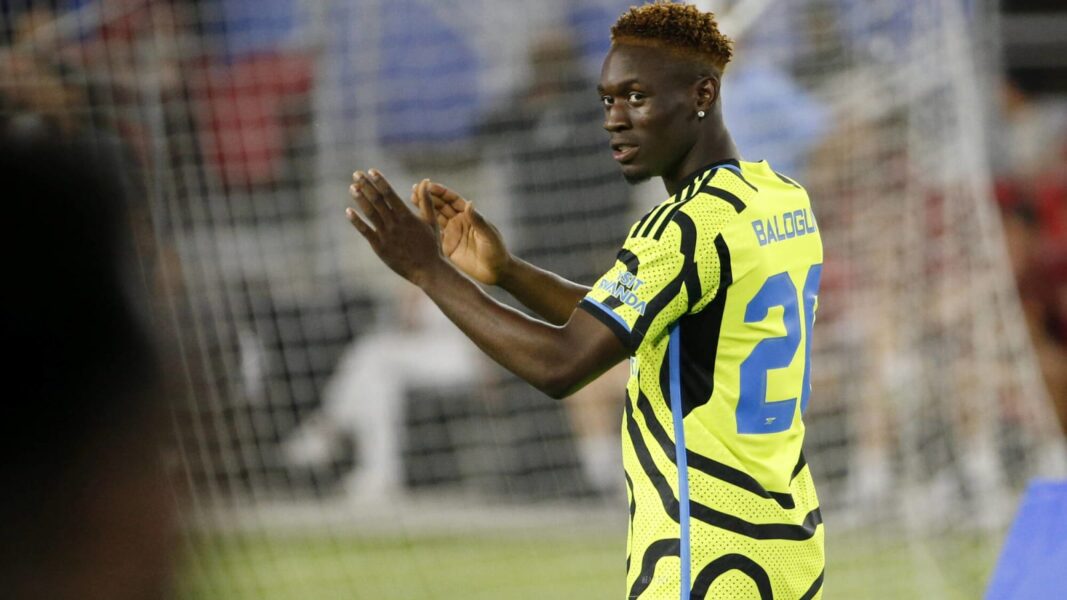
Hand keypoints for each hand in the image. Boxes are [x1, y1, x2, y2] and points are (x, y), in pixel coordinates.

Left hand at [346, 170, 443, 286]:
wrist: (427, 270)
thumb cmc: (431, 245)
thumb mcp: (431, 221)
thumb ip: (426, 200)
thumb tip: (425, 181)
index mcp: (407, 216)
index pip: (390, 194)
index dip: (380, 181)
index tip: (371, 171)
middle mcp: (395, 224)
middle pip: (377, 200)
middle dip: (366, 186)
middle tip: (356, 174)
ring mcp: (386, 235)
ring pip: (370, 213)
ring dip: (360, 199)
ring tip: (352, 187)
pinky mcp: (380, 247)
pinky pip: (365, 231)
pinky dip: (356, 221)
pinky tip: (348, 211)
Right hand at [413, 181, 509, 285]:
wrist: (495, 272)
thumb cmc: (496, 251)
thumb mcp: (488, 235)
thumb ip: (478, 220)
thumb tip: (469, 203)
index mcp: (469, 215)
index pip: (452, 200)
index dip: (440, 192)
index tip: (429, 185)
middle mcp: (458, 222)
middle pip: (440, 206)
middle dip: (428, 196)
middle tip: (414, 189)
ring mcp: (452, 234)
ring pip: (434, 218)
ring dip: (423, 208)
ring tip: (411, 198)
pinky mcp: (447, 246)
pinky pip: (433, 234)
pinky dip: (423, 227)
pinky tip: (412, 220)